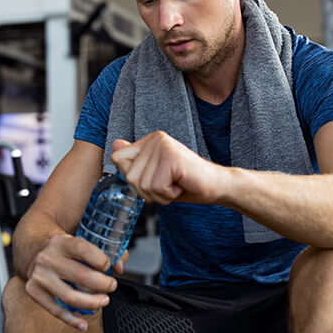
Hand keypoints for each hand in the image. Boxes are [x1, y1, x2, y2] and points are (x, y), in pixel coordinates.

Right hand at [24, 232, 118, 330]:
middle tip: (111, 286)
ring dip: (91, 303)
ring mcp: (39, 275)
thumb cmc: (63, 247)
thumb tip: (119, 267)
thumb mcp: (79, 239)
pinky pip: (55, 310)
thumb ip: (104, 250)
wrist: (33, 249)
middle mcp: (48, 257)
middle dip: (102, 284)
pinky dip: (71, 320)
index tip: (109, 267)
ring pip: (69, 296)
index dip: (101, 260)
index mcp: (60, 241)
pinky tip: (83, 324)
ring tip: (103, 301)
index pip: (83, 249)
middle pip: (80, 276)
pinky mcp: (33, 290)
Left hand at [111, 131, 227, 204]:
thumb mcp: (153, 176)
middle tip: (169, 184)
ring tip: (175, 184)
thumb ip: (134, 163)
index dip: (133, 178)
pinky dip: (168, 194)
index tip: (155, 178)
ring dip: (159, 194)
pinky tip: (181, 185)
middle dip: (148, 191)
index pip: (117, 159)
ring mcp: (163, 146)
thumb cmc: (185, 183)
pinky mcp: (171, 157)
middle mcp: (154, 138)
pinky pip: (156, 187)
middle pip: (129, 176)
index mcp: (148, 140)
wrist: (217, 186)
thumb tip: (115, 144)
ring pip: (141, 184)